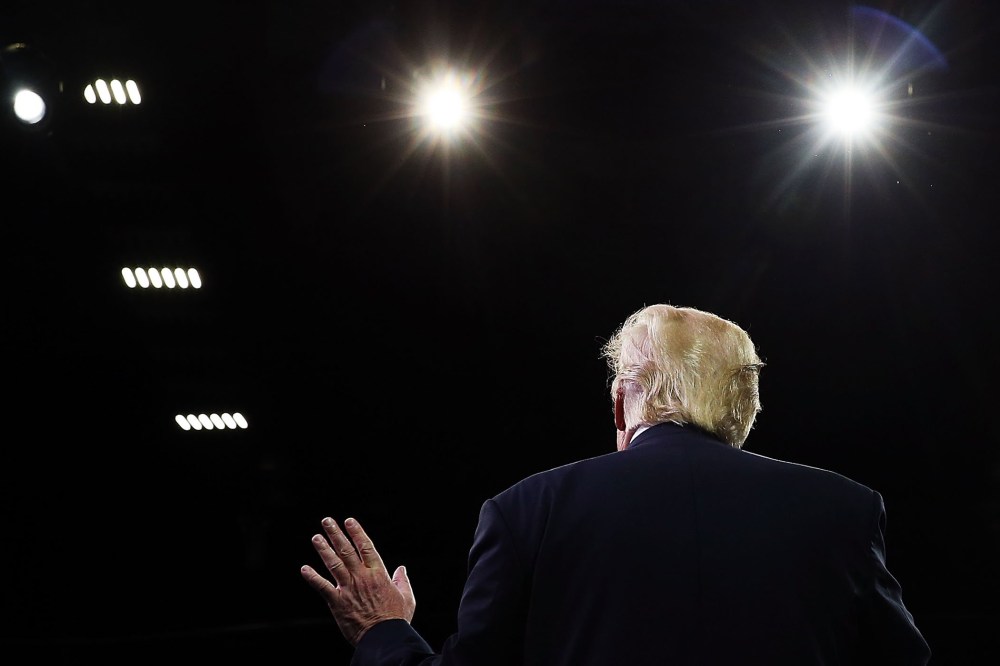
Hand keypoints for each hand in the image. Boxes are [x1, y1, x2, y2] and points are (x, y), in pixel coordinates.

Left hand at [300, 517, 415, 644]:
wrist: (383, 638)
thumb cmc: (396, 619)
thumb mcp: (407, 598)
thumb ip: (402, 581)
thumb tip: (402, 569)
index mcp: (378, 574)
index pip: (366, 547)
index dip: (357, 532)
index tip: (349, 521)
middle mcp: (362, 577)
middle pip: (347, 550)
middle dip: (336, 534)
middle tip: (327, 521)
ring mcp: (349, 589)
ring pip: (334, 564)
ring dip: (324, 549)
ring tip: (316, 537)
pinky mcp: (338, 602)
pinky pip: (323, 587)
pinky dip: (313, 578)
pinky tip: (304, 569)